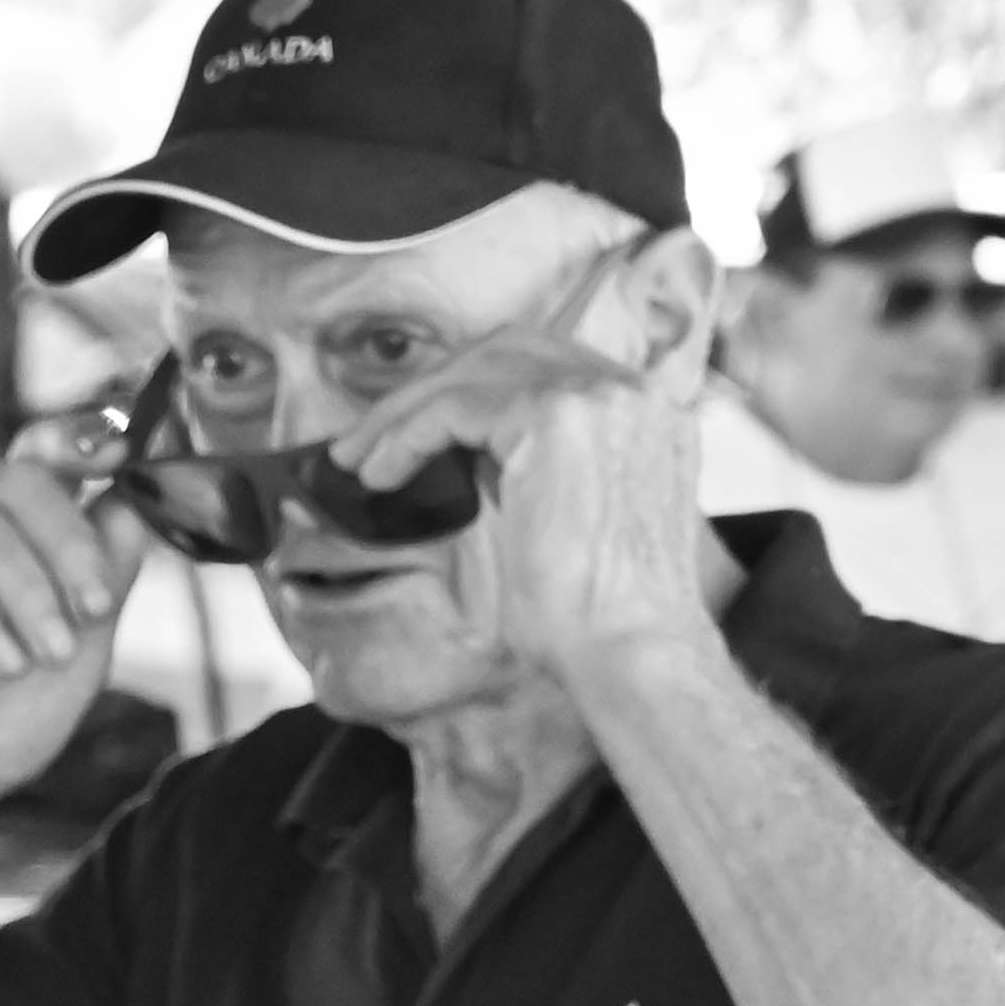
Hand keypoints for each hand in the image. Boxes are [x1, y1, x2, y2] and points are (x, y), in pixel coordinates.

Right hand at [0, 459, 145, 831]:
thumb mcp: (81, 655)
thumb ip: (107, 581)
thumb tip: (129, 503)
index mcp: (14, 533)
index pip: (47, 459)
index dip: (82, 441)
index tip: (123, 454)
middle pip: (18, 479)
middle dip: (69, 540)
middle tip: (96, 607)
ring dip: (29, 591)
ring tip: (49, 654)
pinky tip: (4, 660)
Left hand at [328, 283, 717, 679]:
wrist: (630, 653)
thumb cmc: (595, 619)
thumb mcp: (565, 525)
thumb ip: (531, 474)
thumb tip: (464, 459)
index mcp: (647, 415)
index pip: (545, 369)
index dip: (472, 391)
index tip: (418, 433)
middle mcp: (634, 392)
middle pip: (509, 352)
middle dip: (431, 390)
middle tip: (370, 441)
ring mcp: (601, 396)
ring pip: (475, 372)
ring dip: (406, 412)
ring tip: (357, 461)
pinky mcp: (555, 416)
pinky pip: (456, 405)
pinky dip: (407, 434)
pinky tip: (378, 474)